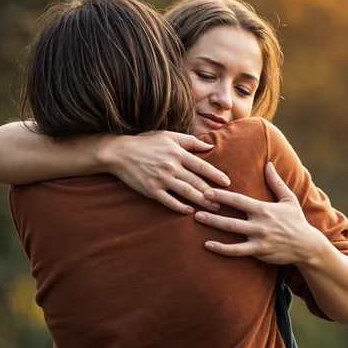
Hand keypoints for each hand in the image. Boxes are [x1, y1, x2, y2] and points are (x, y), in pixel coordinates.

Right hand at [104, 131, 230, 214]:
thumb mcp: (168, 136)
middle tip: (224, 202)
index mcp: (177, 153)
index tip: (227, 183)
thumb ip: (190, 141)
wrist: (120, 152)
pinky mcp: (151, 190)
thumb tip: (209, 146)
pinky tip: (190, 211)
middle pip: (197, 182)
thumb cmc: (146, 142)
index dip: (216, 175)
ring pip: (186, 193)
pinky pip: (169, 201)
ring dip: (201, 202)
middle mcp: (171, 166)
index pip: (201, 166)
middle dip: (212, 194)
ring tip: (213, 208)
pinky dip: (180, 207)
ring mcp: (161, 179)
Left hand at [194, 162, 323, 264]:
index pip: (238, 200)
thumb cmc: (296, 220)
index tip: (207, 190)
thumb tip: (268, 163)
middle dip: (211, 212)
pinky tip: (207, 245)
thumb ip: (276, 182)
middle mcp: (259, 223)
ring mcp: (258, 239)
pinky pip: (236, 251)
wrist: (307, 246)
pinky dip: (221, 249)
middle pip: (230, 217)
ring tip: (196, 220)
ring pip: (231, 233)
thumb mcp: (288, 199)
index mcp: (263, 208)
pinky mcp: (259, 252)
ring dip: (213, 227)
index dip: (222, 196)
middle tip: (194, 206)